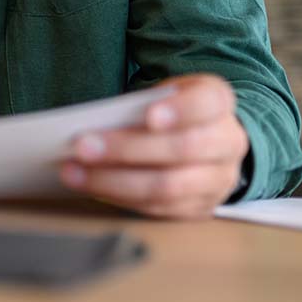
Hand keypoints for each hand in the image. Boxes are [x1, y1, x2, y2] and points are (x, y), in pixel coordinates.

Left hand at [59, 74, 249, 218]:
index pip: (207, 103)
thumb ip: (140, 104)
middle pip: (182, 149)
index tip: (149, 115)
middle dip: (127, 149)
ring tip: (73, 172)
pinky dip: (121, 198)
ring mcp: (219, 179)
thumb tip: (91, 125)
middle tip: (82, 146)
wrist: (206, 136)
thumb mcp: (163, 93)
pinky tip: (91, 188)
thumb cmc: (172, 109)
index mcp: (219, 102)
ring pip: (168, 186)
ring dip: (115, 181)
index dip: (181, 110)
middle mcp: (228, 141)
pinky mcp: (201, 207)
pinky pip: (160, 208)